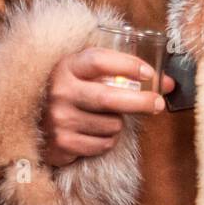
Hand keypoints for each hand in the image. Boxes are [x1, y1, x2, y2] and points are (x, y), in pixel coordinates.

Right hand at [40, 47, 175, 167]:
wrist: (35, 121)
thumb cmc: (73, 92)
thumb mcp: (88, 74)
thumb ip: (123, 73)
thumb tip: (168, 84)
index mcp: (67, 66)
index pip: (99, 61)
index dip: (127, 65)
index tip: (149, 73)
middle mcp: (61, 91)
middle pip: (110, 98)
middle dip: (140, 102)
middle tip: (158, 104)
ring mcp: (60, 118)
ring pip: (111, 124)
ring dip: (117, 124)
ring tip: (103, 118)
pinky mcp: (62, 142)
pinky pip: (104, 144)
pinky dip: (107, 140)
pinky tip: (94, 132)